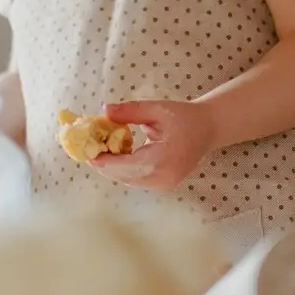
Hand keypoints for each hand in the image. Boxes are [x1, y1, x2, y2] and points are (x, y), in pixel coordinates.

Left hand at [90, 99, 215, 190]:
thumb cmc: (184, 116)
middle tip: (89, 146)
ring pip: (126, 179)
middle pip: (122, 175)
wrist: (208, 128)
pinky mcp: (162, 185)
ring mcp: (163, 184)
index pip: (124, 165)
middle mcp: (163, 177)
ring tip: (102, 148)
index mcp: (163, 159)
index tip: (85, 149)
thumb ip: (131, 111)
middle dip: (103, 162)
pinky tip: (119, 154)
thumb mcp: (157, 109)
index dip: (102, 159)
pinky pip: (135, 179)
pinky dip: (123, 168)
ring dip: (112, 166)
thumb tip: (104, 111)